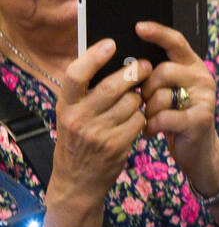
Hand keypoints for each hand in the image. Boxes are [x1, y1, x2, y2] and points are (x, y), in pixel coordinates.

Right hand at [52, 42, 150, 201]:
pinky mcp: (117, 146)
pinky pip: (139, 120)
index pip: (76, 74)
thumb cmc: (77, 142)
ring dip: (139, 98)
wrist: (77, 182)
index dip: (94, 56)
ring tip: (136, 100)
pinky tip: (136, 119)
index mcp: (65, 105)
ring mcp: (98, 133)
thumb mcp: (71, 116)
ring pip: (131, 102)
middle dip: (134, 73)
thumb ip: (86, 93)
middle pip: (112, 86)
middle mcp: (79, 118)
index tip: (111, 44)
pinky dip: (141, 117)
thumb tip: (111, 60)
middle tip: (145, 66)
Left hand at [136, 21, 218, 191]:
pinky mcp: (200, 120)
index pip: (176, 42)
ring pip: (162, 94)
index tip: (138, 27)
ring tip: (149, 118)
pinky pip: (165, 116)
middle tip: (144, 102)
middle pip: (163, 70)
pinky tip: (151, 131)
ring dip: (148, 109)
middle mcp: (202, 78)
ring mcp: (204, 99)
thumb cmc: (176, 118)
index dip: (157, 33)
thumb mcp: (168, 92)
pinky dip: (152, 126)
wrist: (199, 152)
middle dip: (145, 88)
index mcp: (193, 66)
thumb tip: (127, 62)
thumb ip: (156, 75)